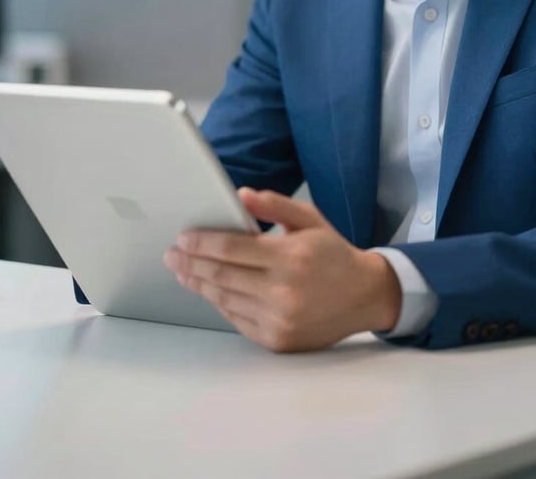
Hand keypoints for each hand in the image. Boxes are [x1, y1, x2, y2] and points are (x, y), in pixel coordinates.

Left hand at [164, 188, 401, 351]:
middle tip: (171, 255)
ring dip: (199, 284)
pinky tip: (210, 290)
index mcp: (290, 257)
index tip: (183, 238)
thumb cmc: (333, 253)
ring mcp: (279, 319)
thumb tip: (240, 195)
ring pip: (225, 299)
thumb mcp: (310, 219)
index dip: (202, 243)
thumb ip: (275, 205)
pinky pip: (237, 319)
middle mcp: (283, 291)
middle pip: (221, 276)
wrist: (364, 296)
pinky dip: (220, 303)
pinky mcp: (277, 339)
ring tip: (183, 272)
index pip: (231, 249)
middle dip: (191, 264)